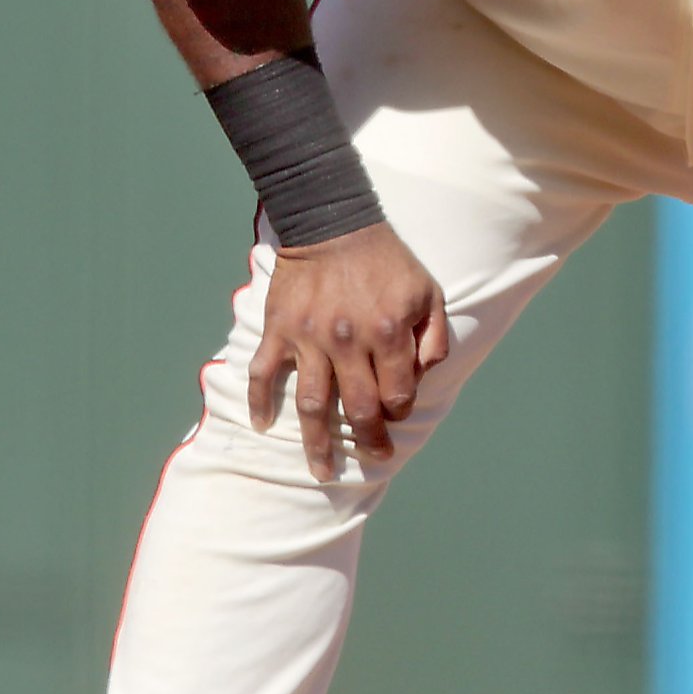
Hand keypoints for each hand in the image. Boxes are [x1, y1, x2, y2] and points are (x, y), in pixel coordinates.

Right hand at [247, 223, 450, 478]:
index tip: (396, 415)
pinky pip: (263, 372)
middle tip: (374, 459)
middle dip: (369, 441)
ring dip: (317, 444)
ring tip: (322, 471)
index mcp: (388, 333)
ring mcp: (309, 338)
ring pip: (312, 405)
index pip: (397, 394)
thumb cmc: (386, 260)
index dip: (400, 411)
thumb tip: (423, 378)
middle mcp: (348, 342)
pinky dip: (259, 401)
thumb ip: (433, 338)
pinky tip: (262, 425)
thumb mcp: (427, 292)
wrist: (333, 222)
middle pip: (358, 409)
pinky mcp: (279, 329)